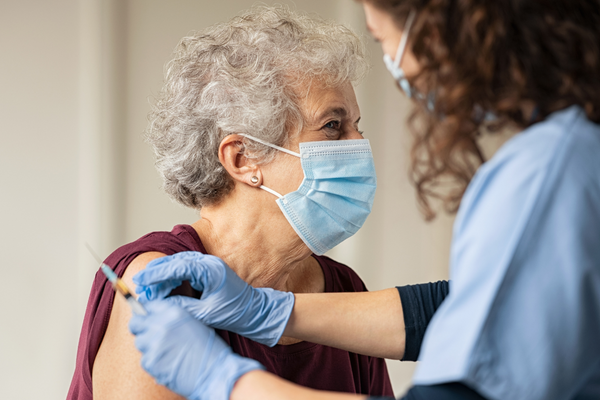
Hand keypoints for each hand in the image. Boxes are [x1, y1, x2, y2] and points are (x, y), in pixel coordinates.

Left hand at [129, 300, 262, 399]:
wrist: (214, 371)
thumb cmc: (208, 349)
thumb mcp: (193, 323)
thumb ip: (173, 319)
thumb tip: (155, 319)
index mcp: (174, 312)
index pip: (149, 306)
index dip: (147, 312)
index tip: (146, 318)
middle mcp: (161, 325)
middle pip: (135, 323)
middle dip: (140, 327)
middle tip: (148, 334)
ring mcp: (153, 344)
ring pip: (140, 342)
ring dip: (148, 346)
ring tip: (165, 352)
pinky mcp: (150, 362)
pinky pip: (144, 359)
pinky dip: (153, 361)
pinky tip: (168, 362)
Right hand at [133, 251, 294, 345]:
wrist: (255, 312)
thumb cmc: (235, 313)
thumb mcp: (205, 314)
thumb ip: (182, 307)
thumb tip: (160, 304)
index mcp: (211, 270)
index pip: (178, 267)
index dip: (157, 274)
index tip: (142, 282)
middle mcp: (209, 263)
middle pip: (176, 262)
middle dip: (156, 273)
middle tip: (140, 284)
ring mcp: (209, 265)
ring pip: (179, 263)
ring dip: (163, 274)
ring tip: (148, 287)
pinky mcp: (208, 271)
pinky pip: (185, 268)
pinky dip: (172, 276)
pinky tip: (163, 286)